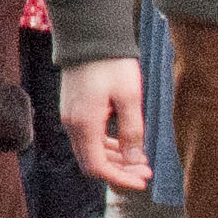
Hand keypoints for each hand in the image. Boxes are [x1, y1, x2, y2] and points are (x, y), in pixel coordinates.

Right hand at [60, 57, 150, 189]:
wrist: (89, 36)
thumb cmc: (111, 64)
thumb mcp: (130, 98)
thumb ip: (132, 131)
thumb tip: (135, 160)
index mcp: (84, 125)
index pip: (98, 167)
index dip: (120, 178)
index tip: (143, 180)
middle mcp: (72, 125)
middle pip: (92, 162)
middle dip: (120, 170)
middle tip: (146, 171)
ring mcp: (71, 116)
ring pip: (90, 150)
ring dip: (115, 158)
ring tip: (141, 158)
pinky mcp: (74, 108)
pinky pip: (88, 137)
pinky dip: (106, 145)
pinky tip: (124, 143)